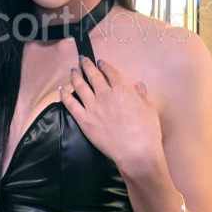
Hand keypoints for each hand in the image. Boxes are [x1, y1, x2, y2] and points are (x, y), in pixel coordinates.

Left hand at [61, 56, 162, 175]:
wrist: (136, 151)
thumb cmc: (147, 131)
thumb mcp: (149, 109)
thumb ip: (142, 95)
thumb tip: (138, 85)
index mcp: (122, 89)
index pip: (110, 72)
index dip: (104, 65)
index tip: (100, 62)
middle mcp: (105, 94)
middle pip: (93, 76)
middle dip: (87, 66)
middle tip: (82, 60)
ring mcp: (92, 107)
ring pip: (80, 87)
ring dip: (75, 77)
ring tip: (73, 71)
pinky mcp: (84, 120)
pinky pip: (71, 105)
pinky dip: (65, 95)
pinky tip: (61, 90)